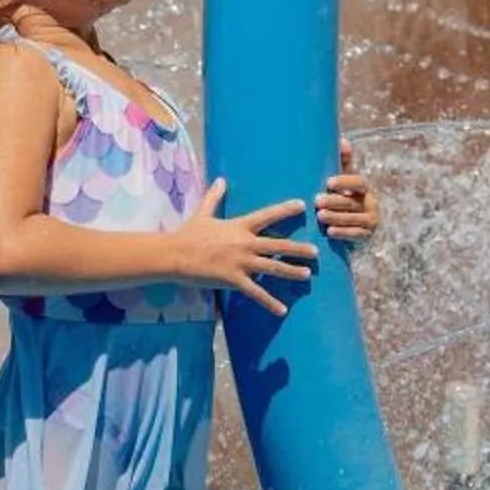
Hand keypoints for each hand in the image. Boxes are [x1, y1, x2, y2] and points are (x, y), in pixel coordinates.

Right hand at [170, 180, 316, 314]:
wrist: (174, 254)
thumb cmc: (188, 234)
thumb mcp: (203, 213)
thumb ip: (215, 197)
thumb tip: (221, 179)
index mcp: (239, 226)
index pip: (267, 215)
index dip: (285, 209)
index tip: (302, 205)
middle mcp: (244, 243)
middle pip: (277, 245)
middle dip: (298, 249)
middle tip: (315, 252)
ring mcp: (240, 262)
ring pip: (272, 267)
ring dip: (291, 271)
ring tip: (307, 274)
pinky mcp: (233, 280)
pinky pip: (256, 292)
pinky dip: (270, 302)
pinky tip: (282, 310)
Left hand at [316, 148, 379, 248]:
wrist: (354, 227)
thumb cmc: (344, 197)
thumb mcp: (344, 182)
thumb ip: (343, 163)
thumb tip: (342, 140)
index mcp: (363, 189)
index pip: (359, 182)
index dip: (345, 182)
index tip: (329, 182)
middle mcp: (369, 203)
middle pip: (352, 202)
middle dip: (334, 201)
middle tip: (317, 201)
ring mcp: (370, 221)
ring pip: (354, 218)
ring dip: (336, 217)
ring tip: (320, 216)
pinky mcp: (366, 236)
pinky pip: (356, 235)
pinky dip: (343, 233)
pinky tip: (330, 232)